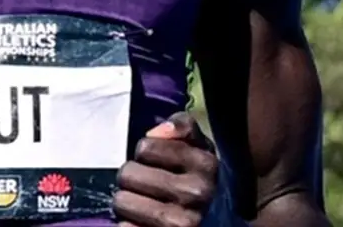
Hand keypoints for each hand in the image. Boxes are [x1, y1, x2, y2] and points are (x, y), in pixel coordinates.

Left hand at [113, 112, 219, 226]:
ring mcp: (181, 222)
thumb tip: (155, 132)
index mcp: (205, 164)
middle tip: (147, 186)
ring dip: (128, 203)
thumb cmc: (200, 180)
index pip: (145, 147)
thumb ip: (183, 126)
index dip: (145, 153)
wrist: (220, 222)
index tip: (157, 163)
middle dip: (132, 179)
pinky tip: (143, 222)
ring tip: (145, 204)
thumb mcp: (200, 148)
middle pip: (128, 174)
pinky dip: (128, 224)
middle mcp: (195, 193)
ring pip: (121, 202)